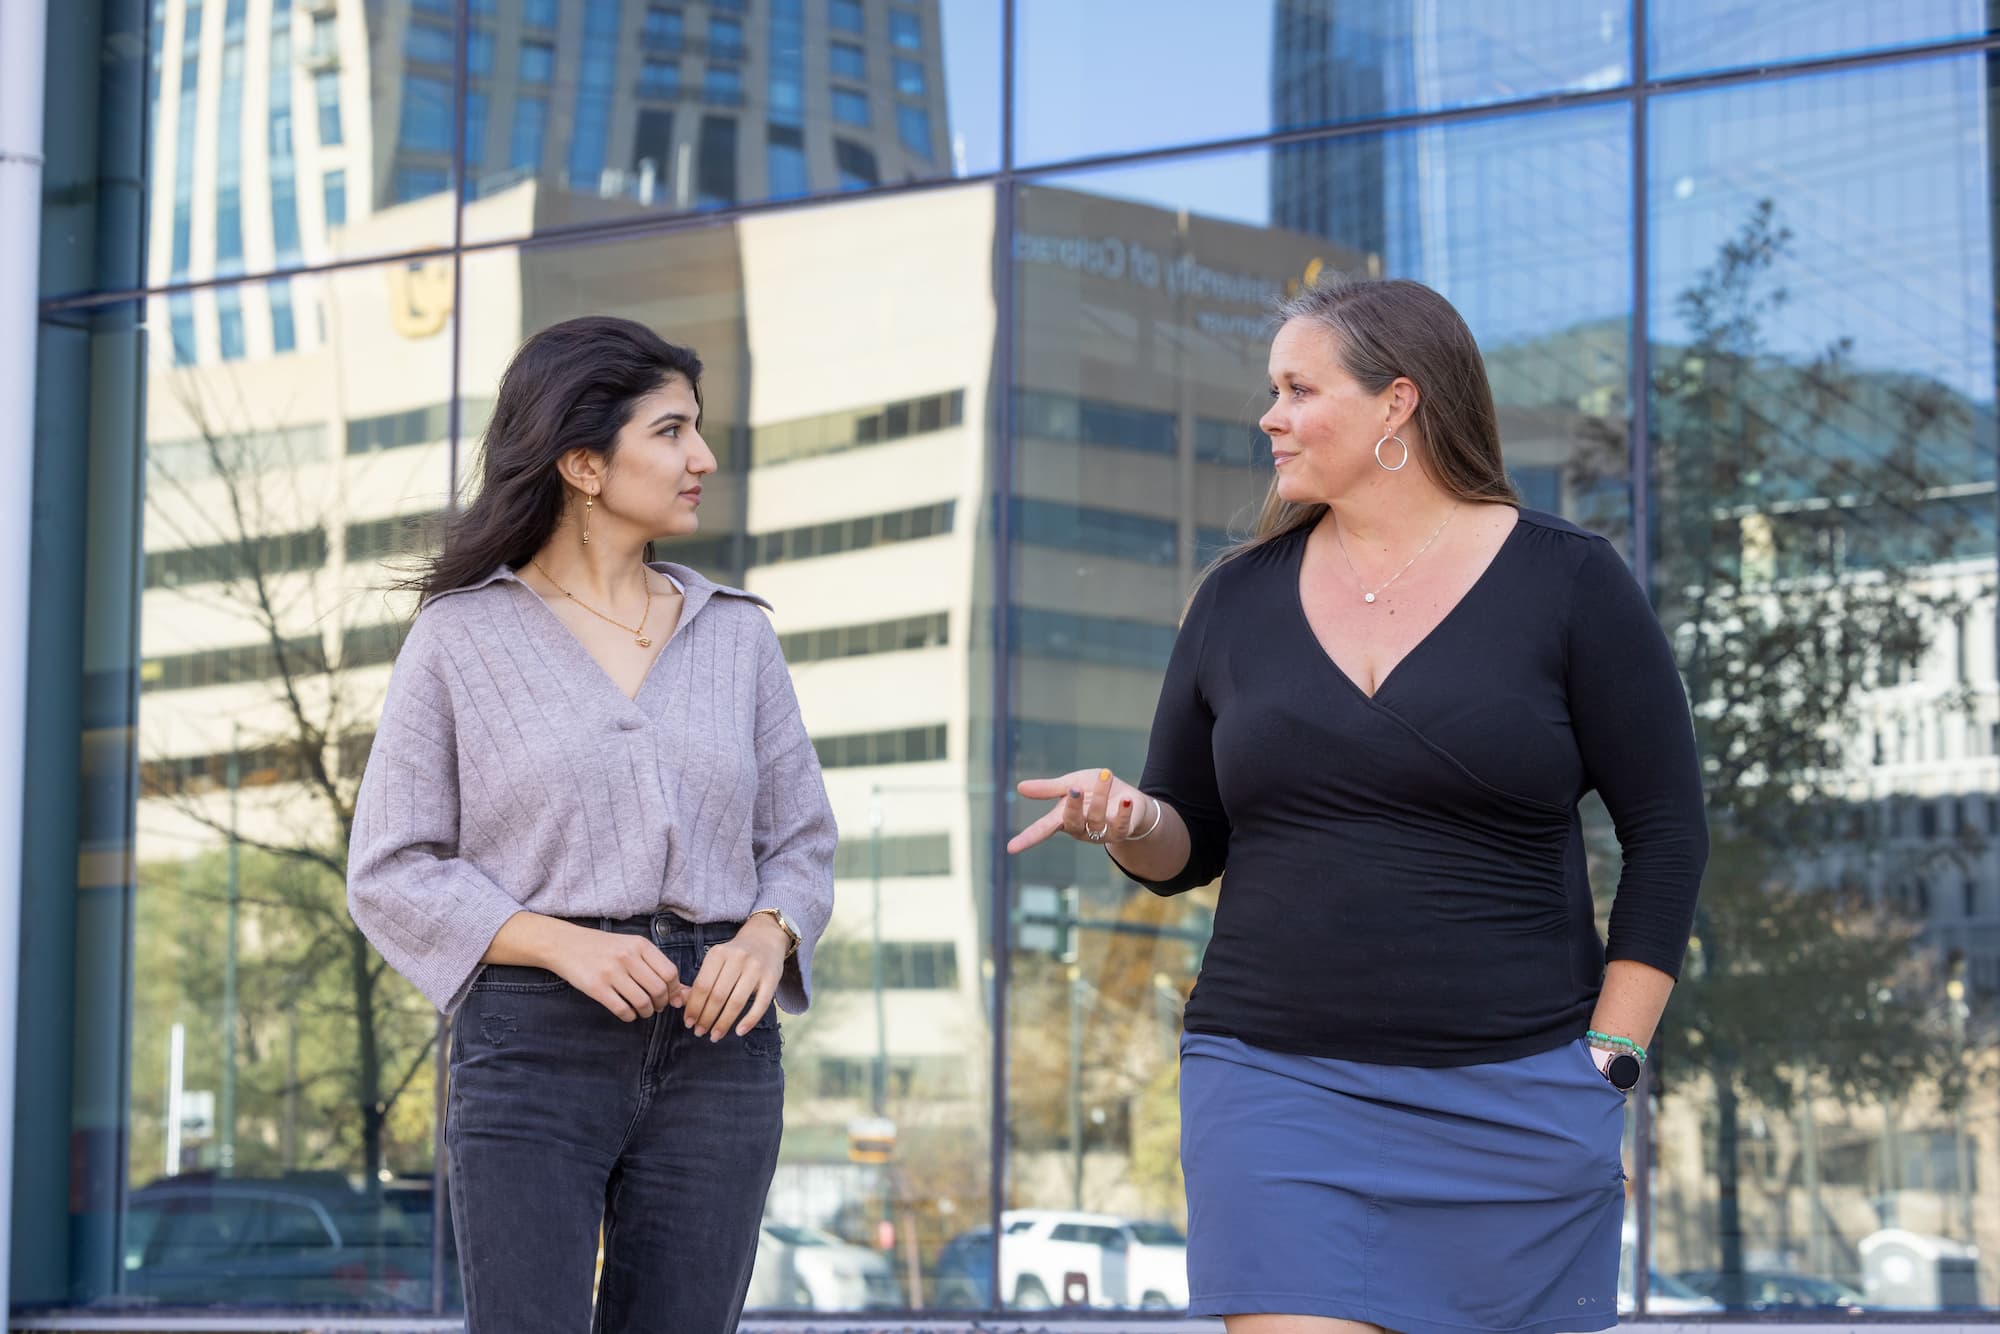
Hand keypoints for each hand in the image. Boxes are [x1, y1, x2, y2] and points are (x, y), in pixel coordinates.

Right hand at [546, 924, 687, 1022]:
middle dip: (661, 1003)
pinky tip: (628, 1013)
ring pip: (642, 1002)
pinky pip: (622, 1010)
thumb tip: (682, 992)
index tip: (671, 996)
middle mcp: (627, 957)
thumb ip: (654, 964)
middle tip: (657, 1006)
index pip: (670, 972)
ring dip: (646, 1012)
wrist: (565, 944)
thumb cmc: (603, 947)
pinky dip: (629, 1016)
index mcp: (639, 944)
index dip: (674, 989)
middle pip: (659, 989)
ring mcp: (611, 972)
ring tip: (643, 1010)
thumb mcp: (630, 946)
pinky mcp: (596, 988)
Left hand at [682, 916, 788, 1040]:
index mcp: (719, 953)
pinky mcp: (772, 978)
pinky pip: (761, 1004)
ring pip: (736, 1002)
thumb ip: (701, 981)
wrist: (766, 938)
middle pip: (718, 995)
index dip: (693, 1007)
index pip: (702, 986)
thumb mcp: (716, 960)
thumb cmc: (735, 955)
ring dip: (723, 1023)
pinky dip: (749, 1020)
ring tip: (714, 1035)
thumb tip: (681, 1003)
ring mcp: (756, 968)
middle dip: (706, 1018)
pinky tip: (739, 1032)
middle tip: (699, 1032)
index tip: (688, 1023)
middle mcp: (737, 958)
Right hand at [1007, 767, 1150, 853]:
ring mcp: (1100, 832)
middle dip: (1073, 805)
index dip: (1028, 838)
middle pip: (1072, 821)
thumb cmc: (1094, 792)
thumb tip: (1019, 788)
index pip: (1042, 829)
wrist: (1126, 799)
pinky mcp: (1120, 831)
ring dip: (1100, 795)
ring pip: (1096, 819)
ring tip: (1106, 774)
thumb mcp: (1071, 783)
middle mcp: (1080, 828)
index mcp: (1063, 818)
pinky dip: (1123, 812)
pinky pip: (1120, 825)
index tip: (1011, 848)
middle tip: (1074, 788)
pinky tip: (1125, 799)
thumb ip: (1049, 789)